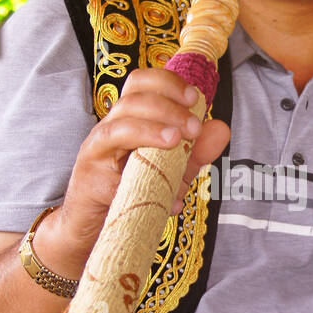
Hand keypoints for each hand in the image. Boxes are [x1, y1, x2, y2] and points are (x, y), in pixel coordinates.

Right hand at [54, 68, 230, 255]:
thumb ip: (196, 151)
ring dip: (156, 122)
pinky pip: (112, 145)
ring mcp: (98, 145)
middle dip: (169, 104)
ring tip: (179, 138)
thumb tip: (222, 128)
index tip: (194, 97)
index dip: (169, 82)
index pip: (143, 83)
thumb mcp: (172, 172)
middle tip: (194, 126)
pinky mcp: (90, 167)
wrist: (95, 230)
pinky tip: (162, 158)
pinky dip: (141, 143)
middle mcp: (112, 125)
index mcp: (130, 119)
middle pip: (135, 93)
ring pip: (123, 117)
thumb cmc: (132, 196)